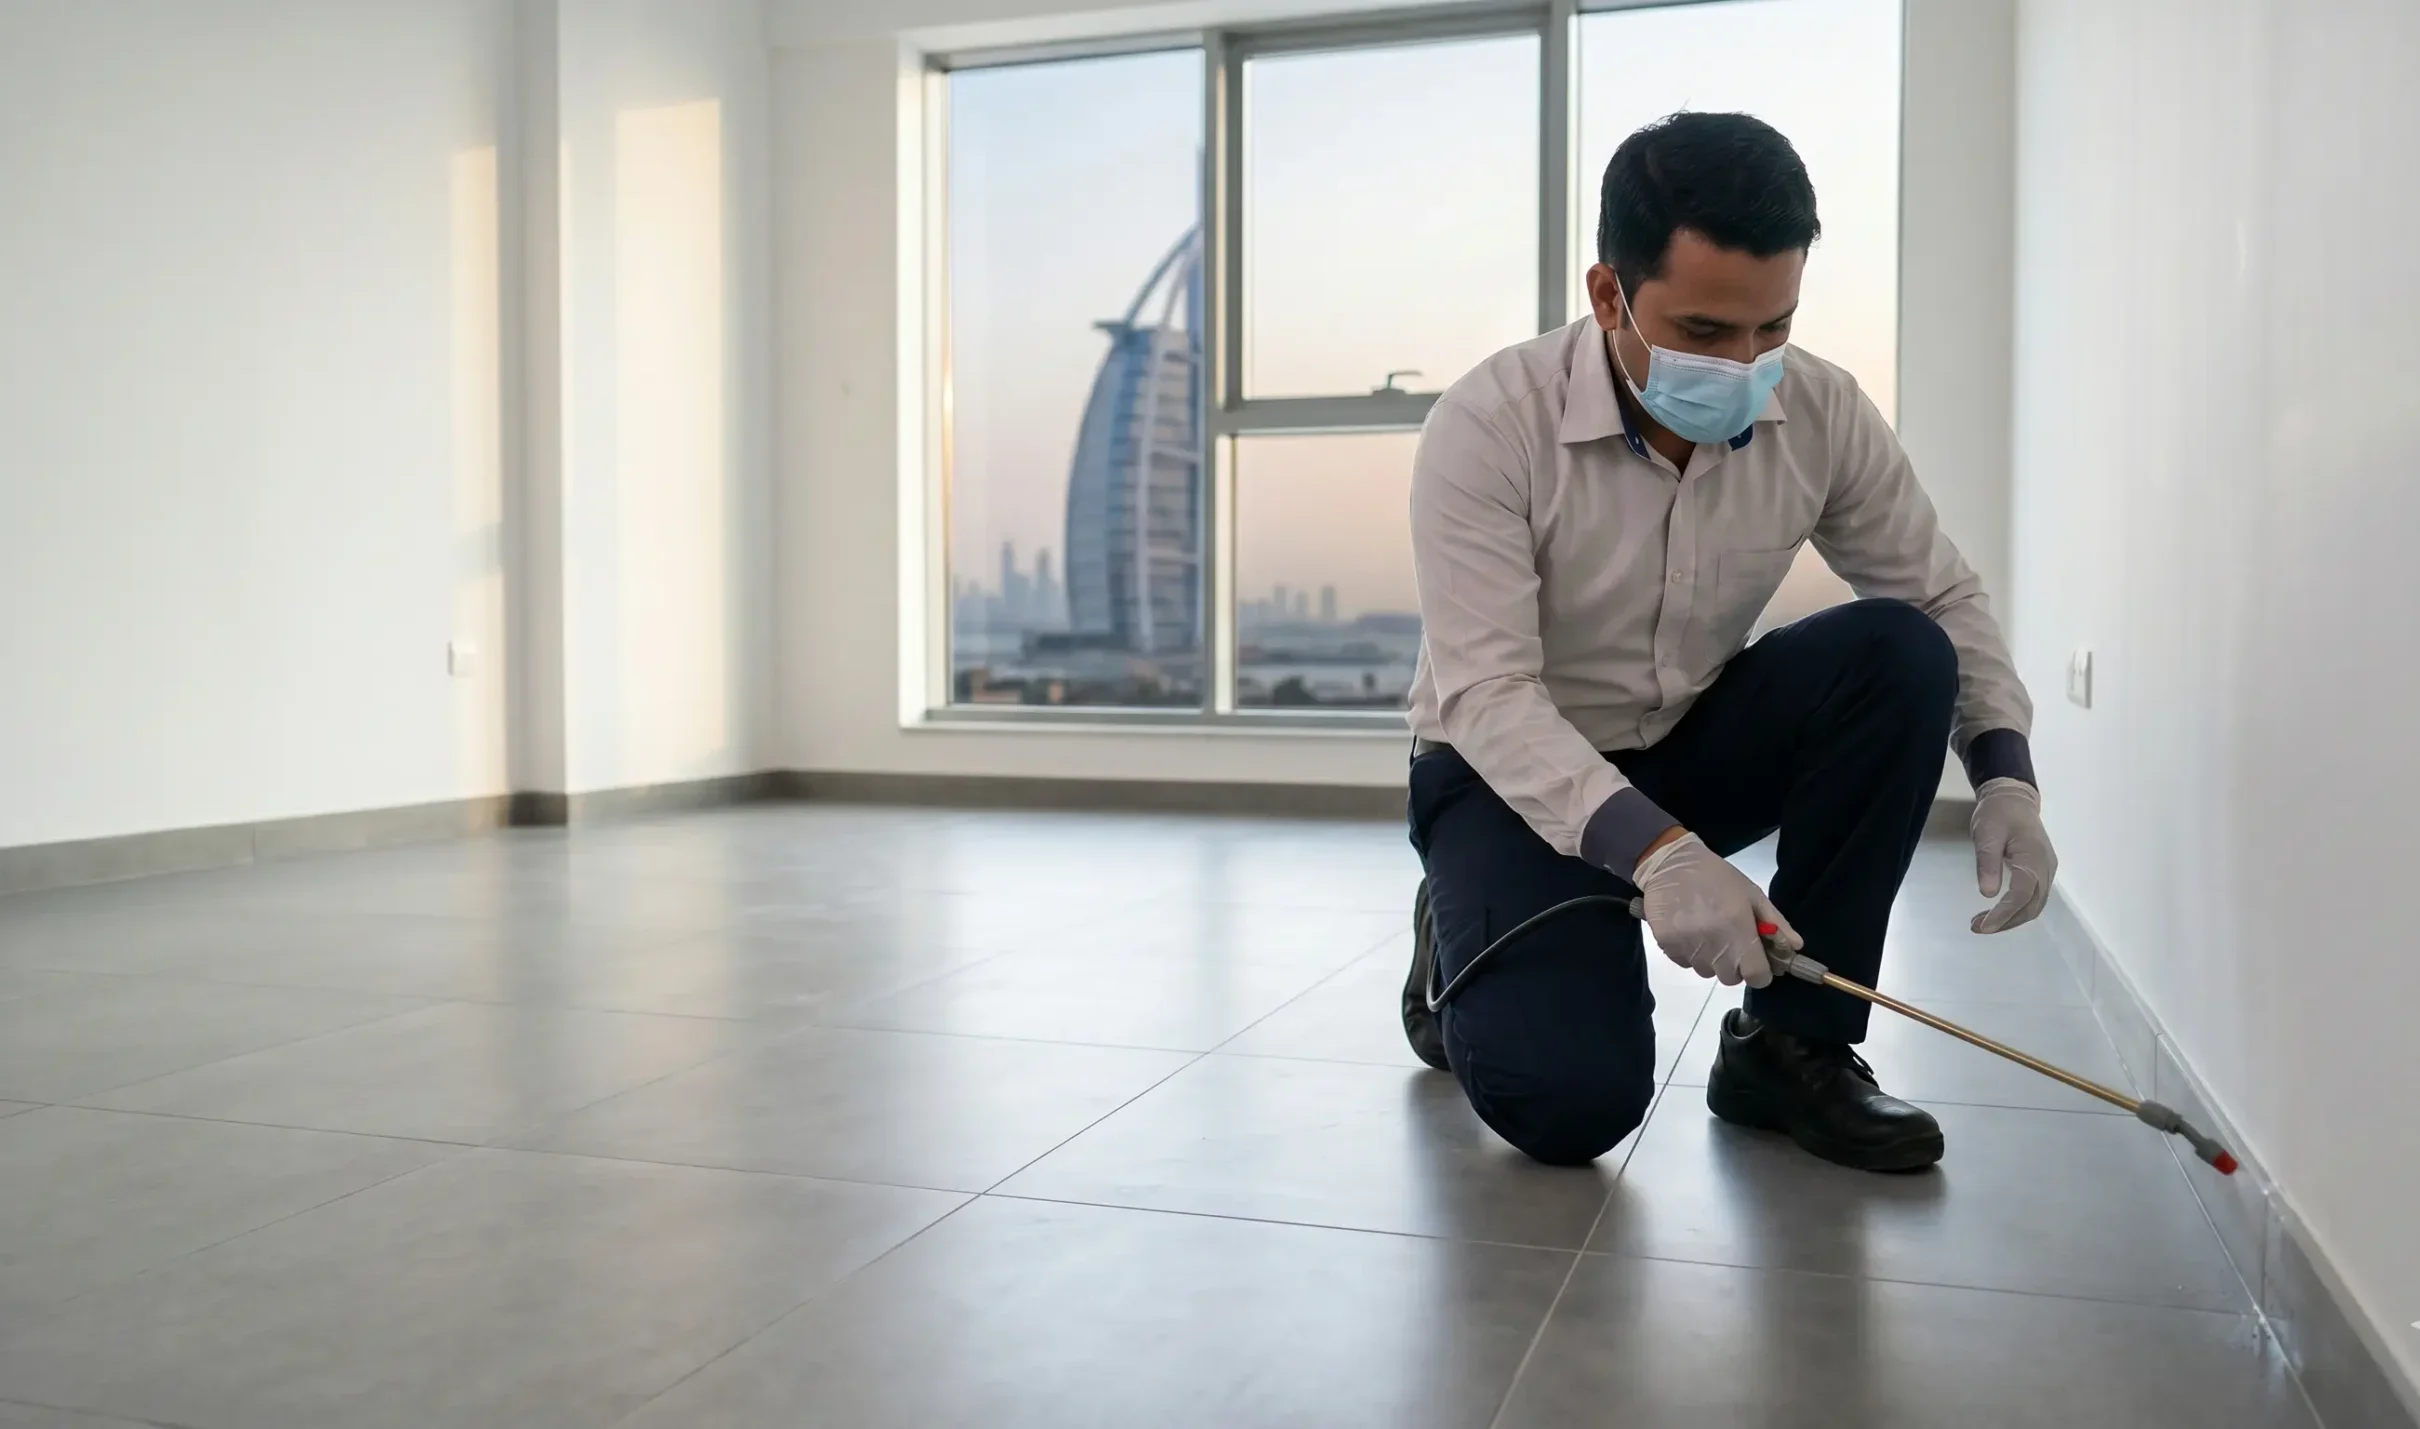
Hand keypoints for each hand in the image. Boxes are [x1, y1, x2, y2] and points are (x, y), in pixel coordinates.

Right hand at [1633, 832, 1800, 987]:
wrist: (1669, 863)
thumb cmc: (1716, 876)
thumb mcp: (1751, 893)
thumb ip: (1776, 922)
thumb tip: (1795, 947)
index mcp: (1738, 928)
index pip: (1756, 975)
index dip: (1760, 972)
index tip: (1757, 961)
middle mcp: (1713, 943)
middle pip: (1731, 978)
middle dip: (1735, 966)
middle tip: (1730, 941)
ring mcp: (1687, 946)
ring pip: (1706, 972)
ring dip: (1711, 959)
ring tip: (1706, 932)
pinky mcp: (1666, 945)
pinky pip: (1685, 963)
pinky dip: (1690, 953)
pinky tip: (1688, 931)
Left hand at [1971, 778, 2055, 932]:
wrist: (2014, 798)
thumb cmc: (1998, 814)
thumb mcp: (1986, 835)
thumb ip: (1987, 863)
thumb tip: (1988, 894)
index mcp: (2033, 858)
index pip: (2021, 894)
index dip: (2003, 914)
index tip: (1983, 926)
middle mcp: (2046, 868)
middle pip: (2031, 906)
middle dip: (2006, 921)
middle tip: (1978, 927)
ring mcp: (2047, 870)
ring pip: (2034, 905)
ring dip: (2011, 918)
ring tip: (1984, 923)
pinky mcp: (2043, 871)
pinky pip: (2034, 897)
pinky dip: (2017, 910)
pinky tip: (1999, 912)